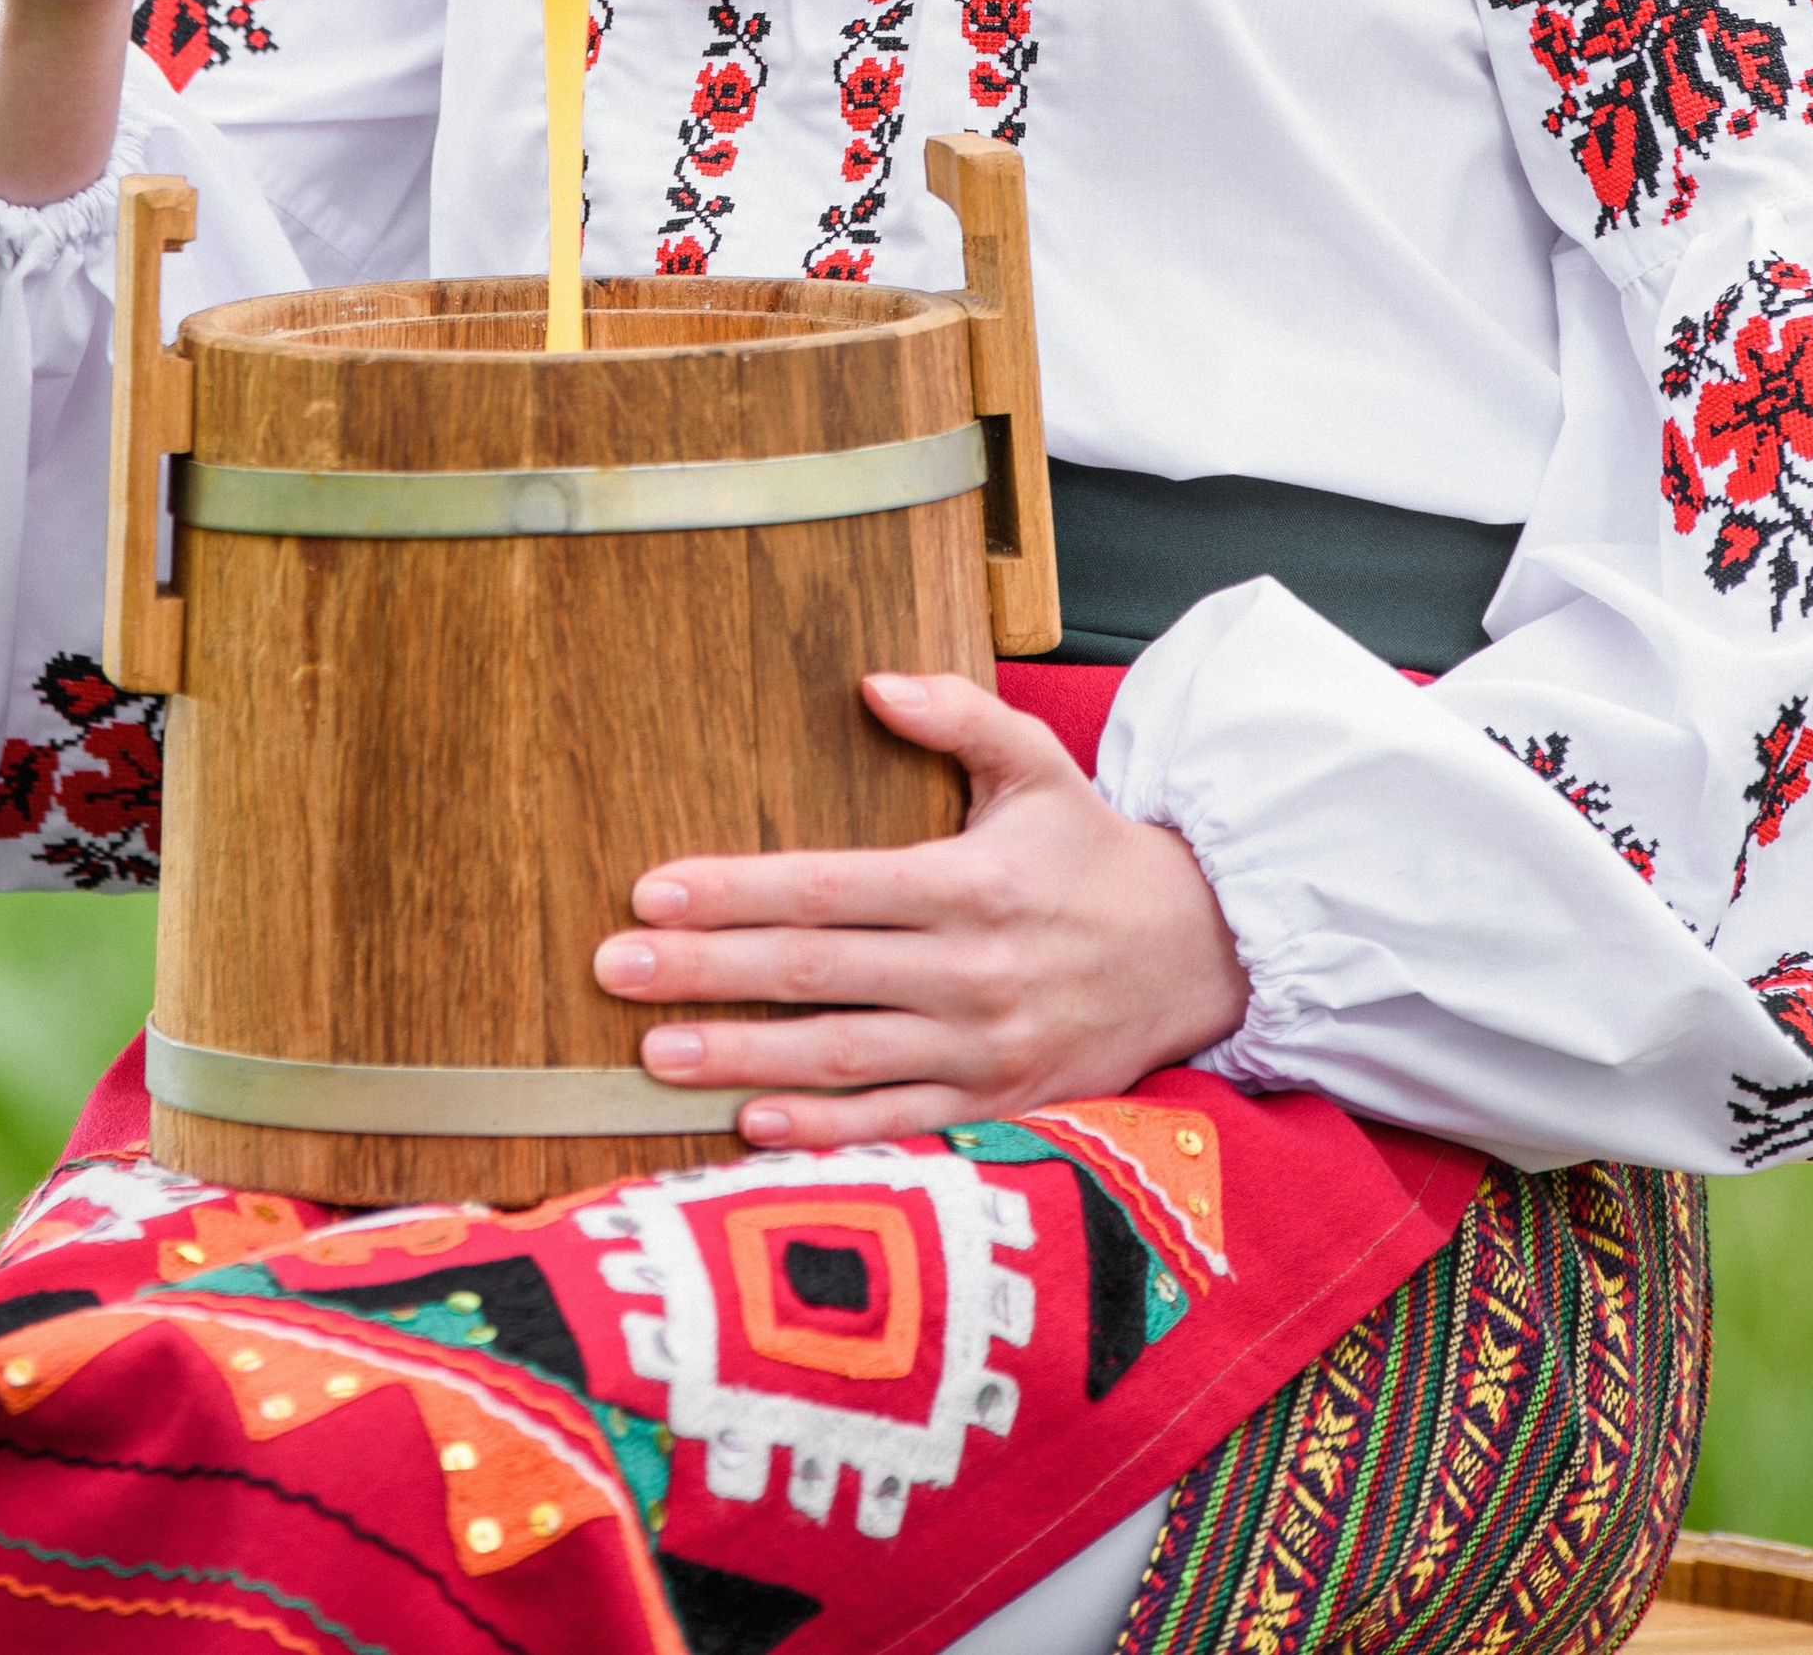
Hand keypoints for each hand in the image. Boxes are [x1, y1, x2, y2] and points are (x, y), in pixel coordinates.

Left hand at [594, 672, 1247, 1149]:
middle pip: (817, 974)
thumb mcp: (1038, 765)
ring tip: (654, 1055)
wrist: (1199, 955)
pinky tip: (750, 1126)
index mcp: (970, 882)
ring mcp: (985, 1050)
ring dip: (744, 1058)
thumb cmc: (1094, 851)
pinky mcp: (1001, 1108)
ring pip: (843, 1058)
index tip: (650, 893)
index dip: (735, 891)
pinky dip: (825, 1132)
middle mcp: (971, 971)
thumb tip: (872, 682)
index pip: (828, 887)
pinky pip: (899, 1127)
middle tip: (612, 971)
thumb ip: (958, 715)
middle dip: (708, 974)